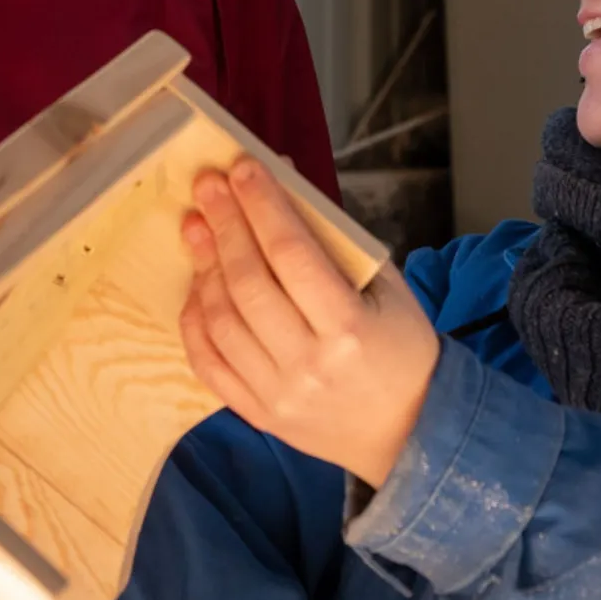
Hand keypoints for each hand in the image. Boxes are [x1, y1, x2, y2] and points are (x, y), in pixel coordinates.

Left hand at [179, 159, 438, 488]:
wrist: (405, 431)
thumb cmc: (399, 348)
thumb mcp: (387, 288)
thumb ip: (334, 240)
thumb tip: (282, 184)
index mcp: (351, 329)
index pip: (294, 255)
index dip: (263, 206)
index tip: (242, 168)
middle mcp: (310, 366)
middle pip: (250, 284)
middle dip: (225, 226)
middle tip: (208, 186)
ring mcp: (278, 396)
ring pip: (222, 321)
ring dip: (204, 267)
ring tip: (197, 227)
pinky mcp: (257, 415)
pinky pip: (208, 364)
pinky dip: (194, 320)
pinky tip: (196, 285)